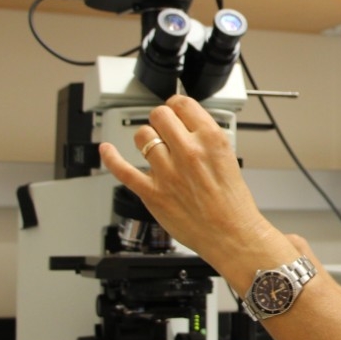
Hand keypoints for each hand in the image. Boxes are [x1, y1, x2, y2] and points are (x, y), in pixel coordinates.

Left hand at [98, 94, 275, 267]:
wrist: (231, 235)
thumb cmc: (233, 204)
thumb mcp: (229, 157)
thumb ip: (206, 139)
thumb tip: (187, 125)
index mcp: (211, 140)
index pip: (182, 104)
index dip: (176, 106)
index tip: (175, 111)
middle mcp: (188, 152)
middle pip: (159, 115)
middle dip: (161, 119)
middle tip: (164, 128)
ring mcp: (167, 172)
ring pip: (142, 136)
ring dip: (146, 138)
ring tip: (152, 146)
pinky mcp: (152, 193)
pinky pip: (123, 170)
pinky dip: (111, 157)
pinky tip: (107, 150)